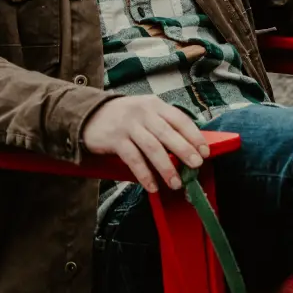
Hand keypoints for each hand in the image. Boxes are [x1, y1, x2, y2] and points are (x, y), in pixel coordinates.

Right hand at [82, 96, 209, 193]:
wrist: (88, 114)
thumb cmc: (124, 117)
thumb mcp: (145, 112)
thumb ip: (163, 124)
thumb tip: (189, 146)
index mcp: (155, 105)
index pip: (180, 120)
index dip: (194, 136)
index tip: (205, 152)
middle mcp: (143, 113)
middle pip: (168, 134)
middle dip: (185, 151)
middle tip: (196, 166)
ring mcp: (128, 125)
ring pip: (152, 148)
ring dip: (166, 168)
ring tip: (176, 183)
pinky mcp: (114, 139)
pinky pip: (133, 159)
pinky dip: (144, 174)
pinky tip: (152, 186)